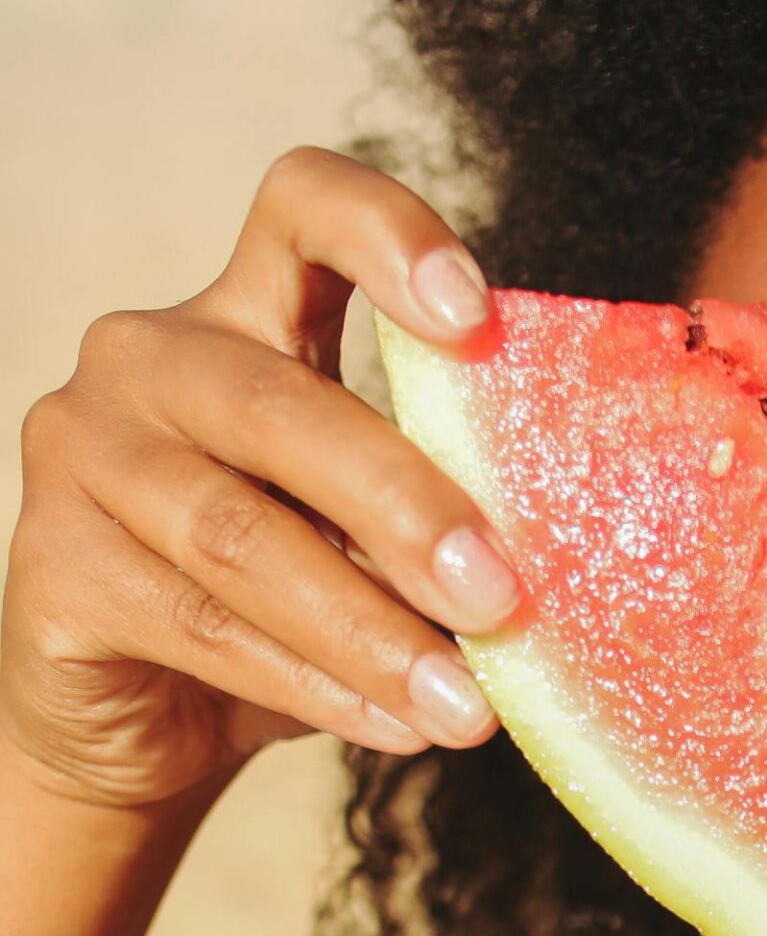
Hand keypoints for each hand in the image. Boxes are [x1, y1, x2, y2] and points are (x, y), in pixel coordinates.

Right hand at [0, 144, 517, 821]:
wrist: (145, 722)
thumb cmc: (281, 609)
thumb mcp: (361, 541)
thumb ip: (423, 514)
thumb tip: (545, 561)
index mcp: (242, 315)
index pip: (301, 210)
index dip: (387, 236)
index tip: (476, 317)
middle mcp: (147, 357)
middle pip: (282, 407)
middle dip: (407, 509)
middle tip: (502, 598)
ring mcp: (84, 451)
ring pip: (243, 539)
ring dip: (371, 632)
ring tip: (465, 704)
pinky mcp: (53, 564)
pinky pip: (201, 627)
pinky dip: (313, 686)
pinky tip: (394, 725)